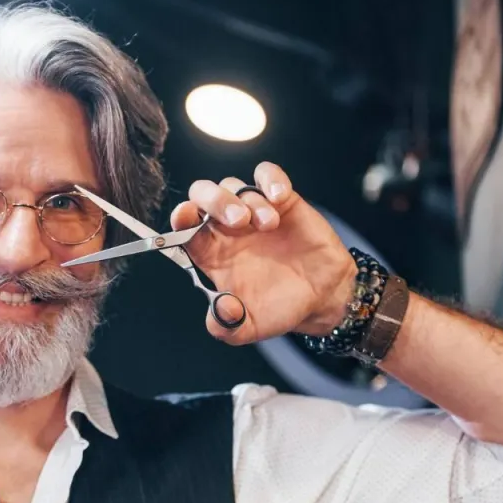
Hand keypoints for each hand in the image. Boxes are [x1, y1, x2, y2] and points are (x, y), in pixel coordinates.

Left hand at [171, 162, 356, 344]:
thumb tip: (222, 312)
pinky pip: (267, 175)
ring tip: (269, 225)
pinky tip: (279, 198)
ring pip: (235, 185)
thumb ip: (227, 325)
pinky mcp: (282, 201)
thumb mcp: (249, 327)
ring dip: (249, 201)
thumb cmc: (280, 309)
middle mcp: (228, 229)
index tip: (186, 217)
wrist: (321, 298)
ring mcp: (254, 212)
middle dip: (214, 200)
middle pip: (204, 196)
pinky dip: (271, 180)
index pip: (184, 226)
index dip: (181, 217)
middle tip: (238, 221)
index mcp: (212, 253)